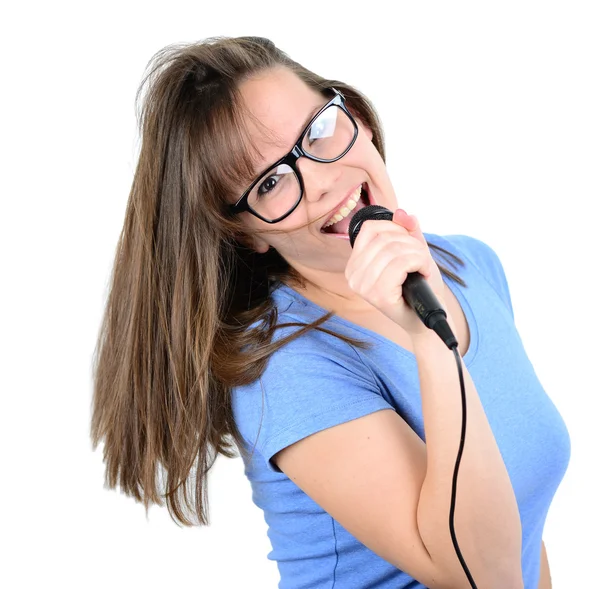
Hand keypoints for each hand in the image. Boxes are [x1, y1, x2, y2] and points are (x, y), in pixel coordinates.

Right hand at [345, 209, 446, 336]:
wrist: (427, 318)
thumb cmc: (418, 287)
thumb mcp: (413, 252)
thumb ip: (407, 231)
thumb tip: (402, 213)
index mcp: (355, 264)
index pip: (371, 228)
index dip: (396, 229)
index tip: (409, 245)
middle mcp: (353, 275)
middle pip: (385, 238)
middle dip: (411, 243)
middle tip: (421, 260)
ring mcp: (363, 287)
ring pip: (394, 249)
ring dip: (418, 254)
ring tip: (423, 267)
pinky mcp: (378, 295)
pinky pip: (401, 263)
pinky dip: (420, 262)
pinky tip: (423, 273)